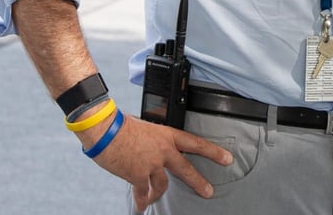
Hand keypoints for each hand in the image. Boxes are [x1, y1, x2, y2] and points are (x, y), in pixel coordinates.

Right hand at [76, 113, 231, 211]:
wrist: (106, 130)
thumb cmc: (121, 125)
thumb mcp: (145, 127)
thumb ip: (154, 140)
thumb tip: (153, 148)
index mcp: (167, 135)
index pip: (195, 144)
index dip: (213, 152)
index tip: (226, 159)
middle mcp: (163, 151)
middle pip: (186, 169)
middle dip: (198, 182)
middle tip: (208, 191)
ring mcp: (152, 164)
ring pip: (162, 185)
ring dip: (157, 194)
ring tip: (154, 199)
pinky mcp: (137, 175)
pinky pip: (142, 193)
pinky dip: (141, 201)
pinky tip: (142, 207)